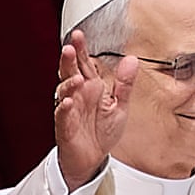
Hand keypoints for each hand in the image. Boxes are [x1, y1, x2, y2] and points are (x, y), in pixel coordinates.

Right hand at [54, 30, 138, 189]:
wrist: (93, 159)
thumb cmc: (101, 131)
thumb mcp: (119, 105)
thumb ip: (124, 84)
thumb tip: (132, 59)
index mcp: (90, 87)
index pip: (84, 63)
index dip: (81, 49)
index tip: (79, 35)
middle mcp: (78, 95)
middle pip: (70, 72)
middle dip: (69, 59)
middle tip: (70, 47)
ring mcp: (70, 109)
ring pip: (64, 91)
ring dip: (68, 83)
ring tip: (76, 77)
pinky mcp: (65, 126)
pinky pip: (63, 115)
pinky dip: (65, 108)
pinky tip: (69, 101)